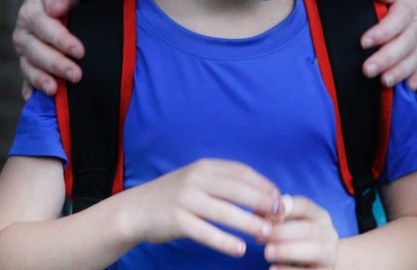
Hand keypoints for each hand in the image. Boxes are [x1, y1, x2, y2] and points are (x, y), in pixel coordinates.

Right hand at [13, 0, 83, 98]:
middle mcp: (23, 34)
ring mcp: (24, 51)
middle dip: (56, 65)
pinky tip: (34, 100)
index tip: (80, 51)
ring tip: (55, 91)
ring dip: (41, 80)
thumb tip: (56, 8)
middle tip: (76, 75)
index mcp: (30, 14)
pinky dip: (29, 89)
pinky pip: (27, 78)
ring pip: (29, 67)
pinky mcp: (29, 62)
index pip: (44, 28)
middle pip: (37, 52)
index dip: (61, 40)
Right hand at [129, 159, 281, 257]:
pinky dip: (224, 241)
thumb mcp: (197, 181)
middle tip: (280, 215)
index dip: (263, 184)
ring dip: (249, 223)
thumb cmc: (174, 197)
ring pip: (224, 211)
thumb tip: (261, 194)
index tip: (280, 198)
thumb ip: (223, 184)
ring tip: (267, 234)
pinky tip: (239, 249)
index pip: (241, 172)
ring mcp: (185, 199)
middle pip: (237, 190)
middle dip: (262, 202)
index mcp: (204, 167)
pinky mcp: (177, 220)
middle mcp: (196, 179)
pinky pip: (205, 232)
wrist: (136, 210)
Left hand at [263, 195, 337, 269]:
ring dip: (288, 250)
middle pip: (308, 229)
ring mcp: (329, 255)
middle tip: (259, 236)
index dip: (285, 208)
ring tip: (267, 252)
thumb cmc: (297, 240)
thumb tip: (259, 211)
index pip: (305, 206)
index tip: (265, 214)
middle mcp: (329, 234)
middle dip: (282, 232)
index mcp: (320, 216)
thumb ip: (278, 218)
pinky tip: (273, 268)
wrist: (316, 265)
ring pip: (314, 251)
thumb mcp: (291, 226)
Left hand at [362, 0, 416, 88]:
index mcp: (410, 4)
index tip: (364, 42)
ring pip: (413, 58)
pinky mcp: (416, 48)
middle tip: (367, 70)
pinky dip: (415, 77)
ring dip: (399, 72)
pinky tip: (408, 89)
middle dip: (387, 59)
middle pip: (406, 43)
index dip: (383, 32)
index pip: (398, 19)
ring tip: (383, 83)